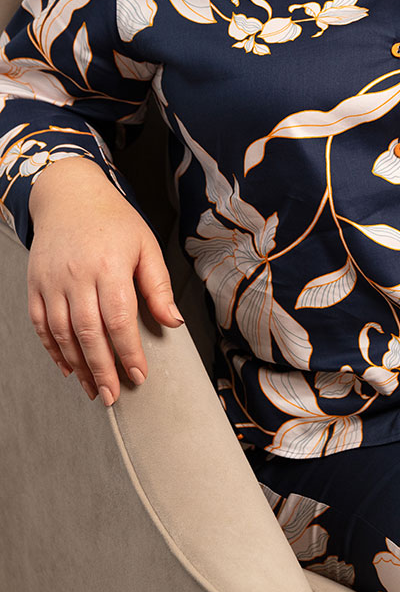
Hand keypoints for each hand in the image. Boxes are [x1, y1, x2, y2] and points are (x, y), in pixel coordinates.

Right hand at [27, 157, 182, 404]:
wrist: (69, 196)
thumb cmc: (114, 221)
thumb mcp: (146, 245)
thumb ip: (158, 285)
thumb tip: (173, 322)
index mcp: (110, 265)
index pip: (119, 319)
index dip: (129, 352)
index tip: (139, 375)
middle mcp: (77, 275)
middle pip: (89, 332)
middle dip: (103, 369)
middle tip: (114, 396)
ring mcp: (52, 282)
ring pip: (62, 334)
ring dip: (79, 366)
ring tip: (95, 389)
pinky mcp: (35, 285)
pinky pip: (42, 325)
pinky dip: (53, 350)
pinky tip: (68, 367)